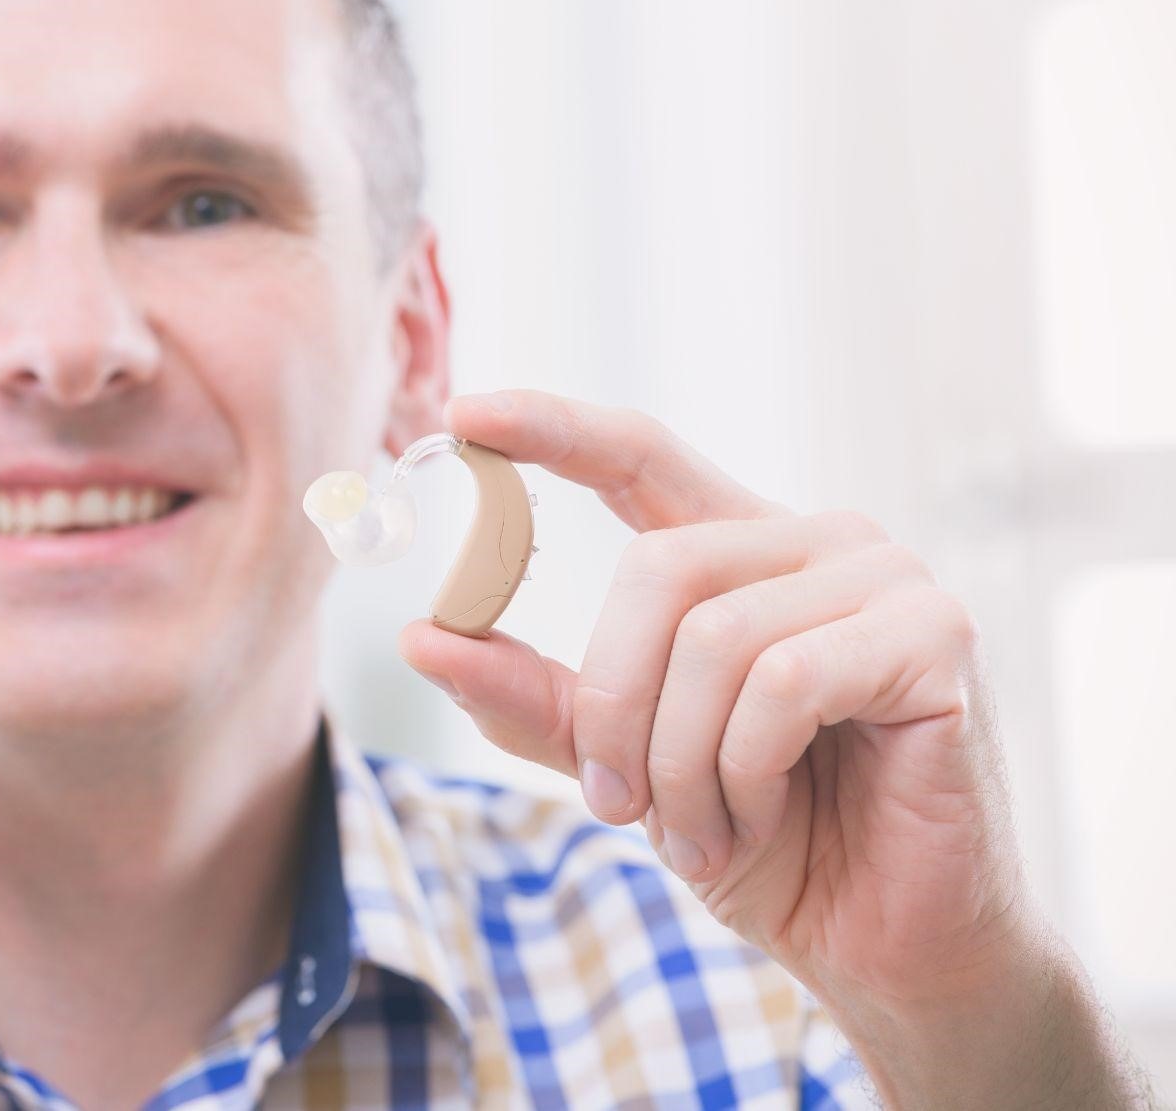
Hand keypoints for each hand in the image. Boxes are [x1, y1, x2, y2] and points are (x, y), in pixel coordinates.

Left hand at [398, 390, 1024, 1013]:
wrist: (883, 946)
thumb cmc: (766, 843)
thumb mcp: (623, 767)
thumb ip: (538, 698)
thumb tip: (425, 637)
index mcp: (744, 553)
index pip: (641, 456)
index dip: (552, 429)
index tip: (463, 417)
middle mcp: (820, 544)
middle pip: (656, 567)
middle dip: (615, 702)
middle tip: (616, 802)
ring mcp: (889, 580)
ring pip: (714, 635)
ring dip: (680, 761)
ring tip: (706, 830)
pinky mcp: (938, 637)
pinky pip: (784, 681)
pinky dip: (746, 769)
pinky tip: (761, 818)